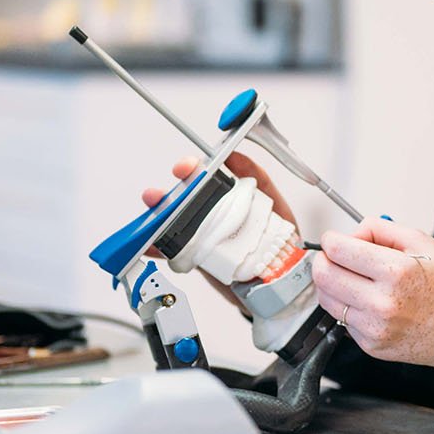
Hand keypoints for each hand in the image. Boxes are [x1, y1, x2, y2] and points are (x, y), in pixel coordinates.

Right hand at [140, 152, 297, 306]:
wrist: (282, 276)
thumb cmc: (276, 237)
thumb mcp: (274, 204)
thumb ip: (259, 179)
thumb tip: (236, 157)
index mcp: (224, 198)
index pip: (201, 178)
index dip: (190, 170)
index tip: (186, 168)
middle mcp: (210, 216)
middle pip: (181, 202)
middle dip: (166, 196)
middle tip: (159, 196)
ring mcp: (203, 238)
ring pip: (173, 225)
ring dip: (157, 220)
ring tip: (152, 219)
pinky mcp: (199, 260)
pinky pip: (175, 253)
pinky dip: (160, 250)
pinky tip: (151, 247)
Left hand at [311, 218, 433, 370]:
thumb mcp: (423, 242)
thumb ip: (381, 229)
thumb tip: (350, 234)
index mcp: (395, 272)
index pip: (338, 250)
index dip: (331, 240)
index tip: (335, 239)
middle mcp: (381, 302)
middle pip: (323, 276)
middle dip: (324, 260)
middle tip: (336, 257)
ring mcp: (374, 328)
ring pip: (327, 300)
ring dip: (332, 284)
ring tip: (353, 278)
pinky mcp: (371, 346)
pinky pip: (343, 320)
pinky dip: (349, 307)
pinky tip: (369, 301)